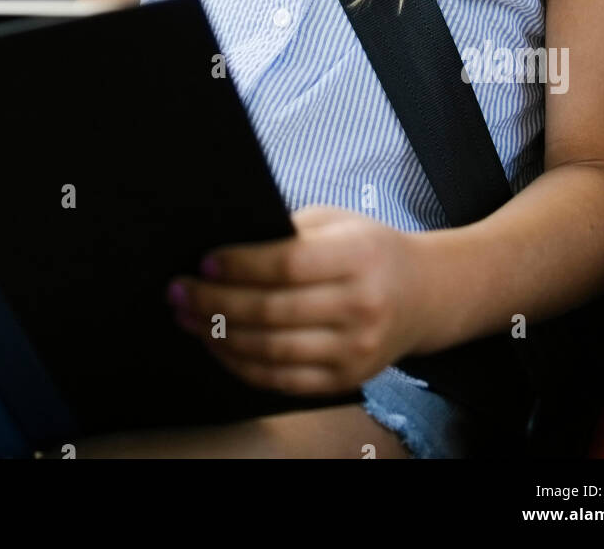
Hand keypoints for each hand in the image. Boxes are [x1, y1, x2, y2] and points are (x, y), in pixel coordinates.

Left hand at [164, 204, 423, 395]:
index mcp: (358, 257)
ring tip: (188, 318)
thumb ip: (288, 233)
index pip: (286, 265)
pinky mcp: (346, 379)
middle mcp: (360, 307)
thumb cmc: (369, 248)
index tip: (203, 262)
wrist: (424, 294)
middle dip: (215, 302)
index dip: (239, 266)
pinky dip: (242, 365)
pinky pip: (282, 381)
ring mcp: (355, 350)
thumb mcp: (336, 222)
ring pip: (271, 351)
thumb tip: (225, 250)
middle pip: (272, 311)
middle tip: (178, 292)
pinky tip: (218, 346)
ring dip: (219, 336)